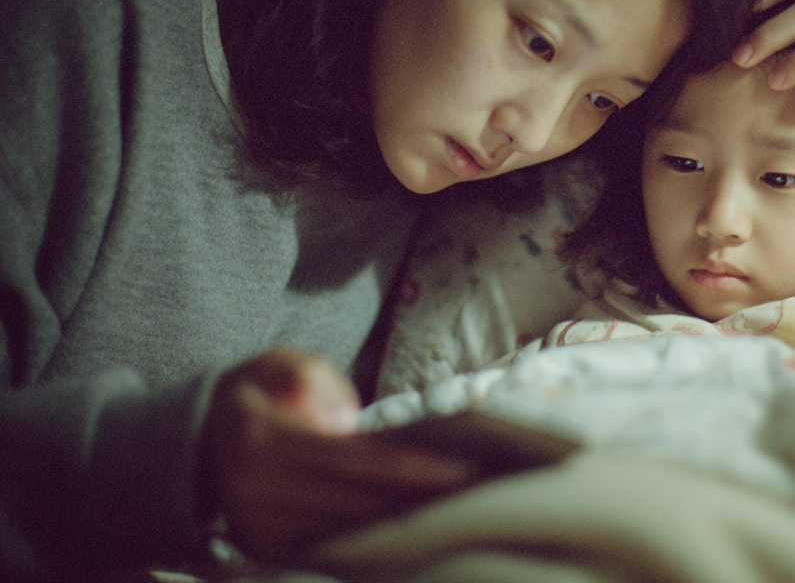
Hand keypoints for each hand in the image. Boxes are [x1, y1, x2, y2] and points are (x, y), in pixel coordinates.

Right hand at [200, 347, 475, 562]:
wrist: (197, 444)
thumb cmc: (254, 395)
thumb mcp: (273, 362)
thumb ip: (307, 375)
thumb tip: (344, 420)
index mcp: (262, 442)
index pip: (352, 462)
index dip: (409, 469)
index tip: (460, 470)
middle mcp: (257, 494)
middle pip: (357, 504)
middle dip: (420, 499)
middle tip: (477, 491)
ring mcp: (260, 530)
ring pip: (349, 531)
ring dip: (404, 521)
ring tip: (456, 506)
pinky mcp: (267, 550)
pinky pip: (333, 547)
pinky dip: (375, 536)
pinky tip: (415, 520)